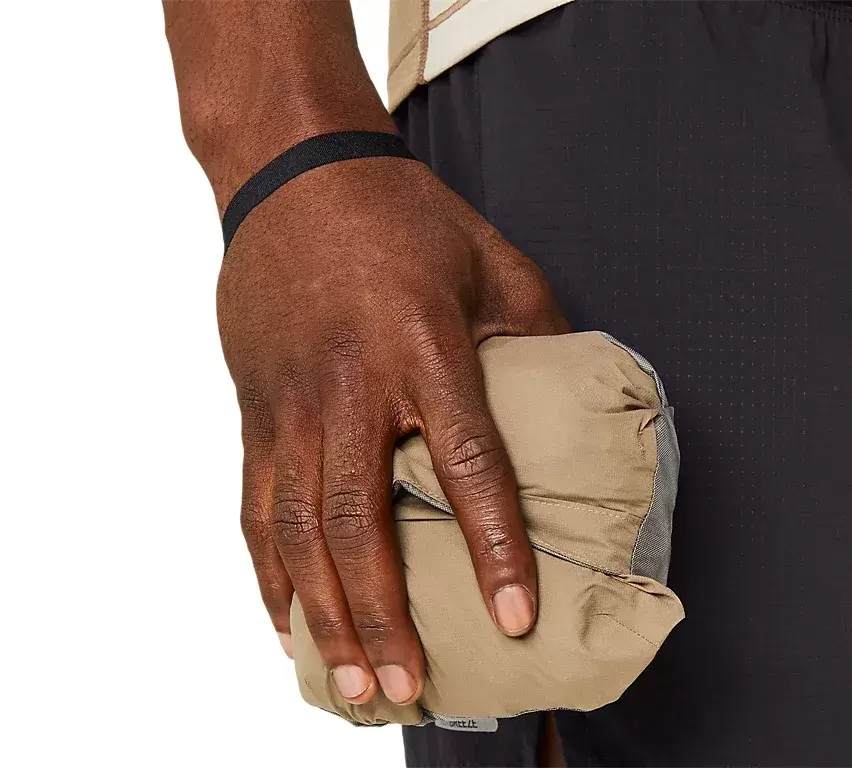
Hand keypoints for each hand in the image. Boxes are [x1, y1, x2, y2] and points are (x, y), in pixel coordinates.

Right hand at [219, 156, 568, 704]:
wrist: (294, 175)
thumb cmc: (405, 216)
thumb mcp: (494, 260)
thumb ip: (538, 334)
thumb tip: (576, 405)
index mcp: (424, 345)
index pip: (468, 464)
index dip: (495, 548)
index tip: (513, 620)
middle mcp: (352, 385)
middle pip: (364, 520)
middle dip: (385, 617)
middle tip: (410, 690)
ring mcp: (293, 402)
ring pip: (301, 529)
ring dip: (325, 616)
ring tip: (353, 687)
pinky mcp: (256, 410)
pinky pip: (256, 506)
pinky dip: (271, 574)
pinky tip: (289, 624)